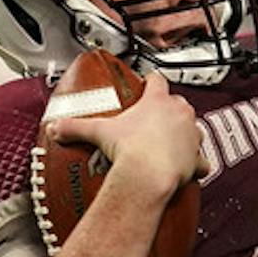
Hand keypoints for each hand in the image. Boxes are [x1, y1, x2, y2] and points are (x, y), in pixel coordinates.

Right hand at [48, 69, 205, 198]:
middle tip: (154, 121)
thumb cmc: (130, 150)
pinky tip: (187, 169)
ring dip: (184, 134)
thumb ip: (75, 127)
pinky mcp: (197, 158)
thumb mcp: (98, 132)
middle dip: (169, 110)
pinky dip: (196, 164)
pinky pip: (201, 160)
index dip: (152, 80)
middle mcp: (179, 114)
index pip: (157, 80)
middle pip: (178, 103)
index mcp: (157, 101)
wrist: (148, 176)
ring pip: (193, 128)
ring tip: (169, 144)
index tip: (149, 81)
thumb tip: (56, 127)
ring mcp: (191, 135)